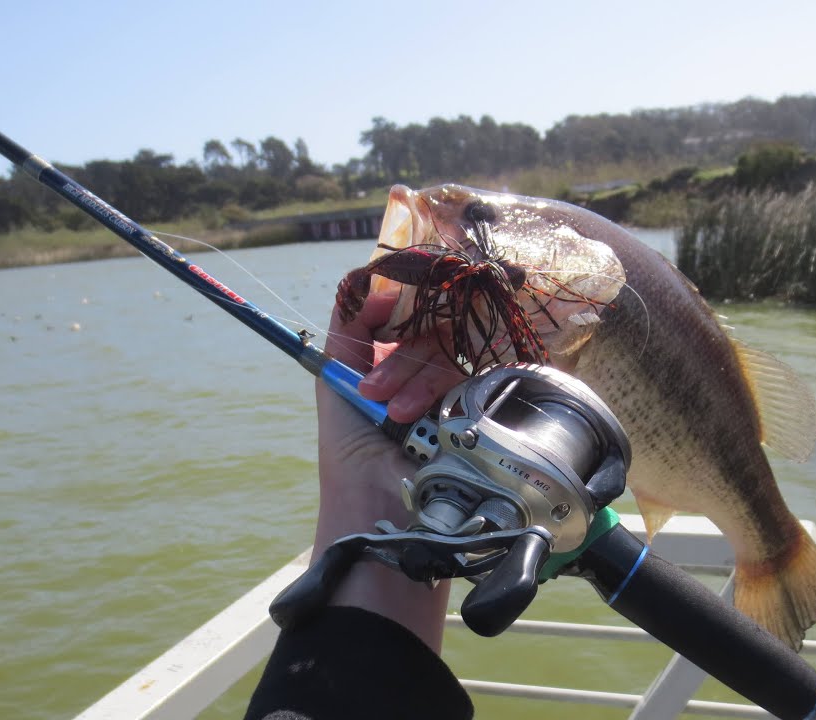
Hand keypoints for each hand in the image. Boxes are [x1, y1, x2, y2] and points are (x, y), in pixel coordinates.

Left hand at [312, 292, 466, 650]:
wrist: (379, 513)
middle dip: (397, 361)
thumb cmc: (349, 456)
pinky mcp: (480, 411)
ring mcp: (454, 393)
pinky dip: (441, 392)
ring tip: (397, 417)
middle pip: (426, 333)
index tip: (389, 302)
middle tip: (374, 395)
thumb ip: (346, 331)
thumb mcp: (335, 385)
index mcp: (387, 366)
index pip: (402, 318)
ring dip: (416, 381)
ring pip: (448, 355)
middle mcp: (423, 375)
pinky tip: (426, 418)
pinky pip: (472, 376)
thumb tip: (373, 280)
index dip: (396, 308)